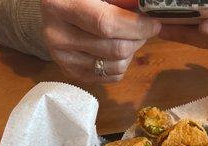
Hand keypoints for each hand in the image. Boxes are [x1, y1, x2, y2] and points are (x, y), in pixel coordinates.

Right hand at [41, 0, 160, 82]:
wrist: (53, 10)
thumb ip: (119, 1)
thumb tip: (147, 8)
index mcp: (59, 6)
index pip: (106, 23)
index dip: (136, 26)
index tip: (154, 24)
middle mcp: (57, 36)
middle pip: (115, 49)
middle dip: (138, 39)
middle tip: (144, 28)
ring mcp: (63, 58)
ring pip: (117, 66)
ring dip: (132, 52)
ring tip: (129, 36)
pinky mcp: (72, 73)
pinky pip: (112, 77)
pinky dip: (122, 63)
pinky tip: (116, 48)